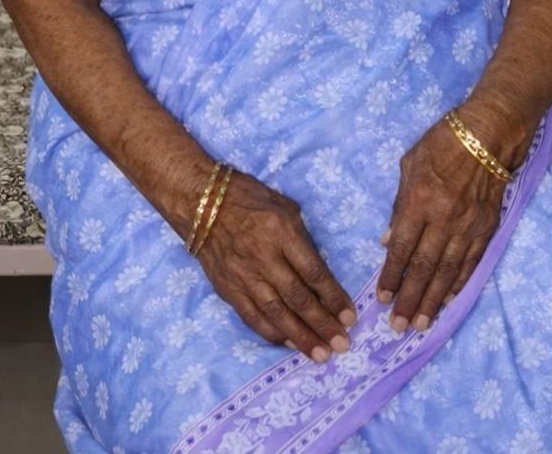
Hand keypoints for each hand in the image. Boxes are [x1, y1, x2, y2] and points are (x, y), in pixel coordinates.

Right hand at [195, 169, 356, 361]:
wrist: (201, 203)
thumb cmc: (249, 198)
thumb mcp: (284, 207)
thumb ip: (301, 239)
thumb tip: (318, 273)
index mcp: (281, 231)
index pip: (313, 271)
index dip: (333, 297)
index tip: (350, 315)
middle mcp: (263, 257)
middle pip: (297, 298)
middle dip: (322, 324)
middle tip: (342, 344)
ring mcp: (244, 276)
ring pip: (276, 313)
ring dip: (301, 337)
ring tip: (320, 354)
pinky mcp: (228, 289)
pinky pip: (252, 317)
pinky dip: (272, 333)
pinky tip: (289, 344)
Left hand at [377, 102, 532, 333]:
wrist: (489, 134)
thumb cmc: (442, 143)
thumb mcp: (410, 165)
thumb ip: (399, 205)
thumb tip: (388, 241)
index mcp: (420, 201)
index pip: (402, 247)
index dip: (391, 275)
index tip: (381, 299)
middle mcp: (443, 219)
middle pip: (424, 268)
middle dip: (409, 299)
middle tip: (398, 326)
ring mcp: (468, 226)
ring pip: (448, 272)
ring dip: (432, 301)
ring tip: (421, 323)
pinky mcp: (487, 228)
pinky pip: (471, 263)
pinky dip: (458, 284)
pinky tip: (447, 300)